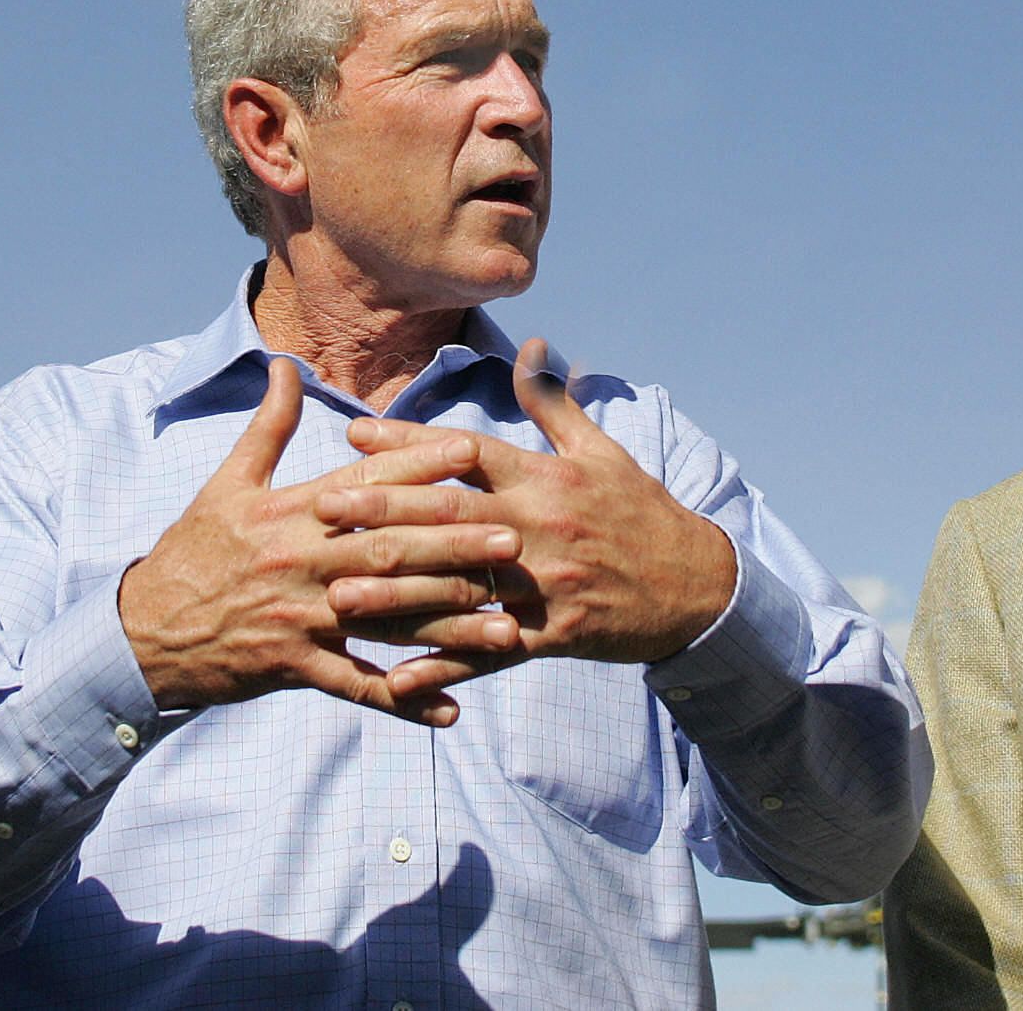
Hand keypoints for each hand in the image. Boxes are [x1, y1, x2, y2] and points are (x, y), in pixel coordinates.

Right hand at [118, 357, 525, 726]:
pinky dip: (403, 701)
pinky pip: (356, 687)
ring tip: (505, 624)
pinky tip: (451, 708)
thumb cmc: (192, 551)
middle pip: (386, 551)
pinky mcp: (294, 667)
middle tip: (511, 538)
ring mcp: (299, 619)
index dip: (418, 465)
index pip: (364, 483)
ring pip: (384, 620)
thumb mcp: (225, 484)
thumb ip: (267, 426)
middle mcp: (300, 562)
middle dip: (452, 545)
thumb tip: (284, 364)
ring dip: (447, 624)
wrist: (142, 631)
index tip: (472, 452)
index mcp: (289, 513)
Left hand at [315, 337, 737, 699]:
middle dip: (383, 511)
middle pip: (451, 515)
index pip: (466, 452)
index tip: (352, 434)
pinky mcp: (555, 634)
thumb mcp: (601, 451)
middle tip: (323, 509)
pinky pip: (491, 653)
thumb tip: (532, 345)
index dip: (408, 442)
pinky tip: (397, 677)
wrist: (698, 585)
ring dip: (397, 596)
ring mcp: (546, 584)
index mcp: (546, 478)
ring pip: (462, 588)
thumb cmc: (640, 512)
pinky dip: (445, 666)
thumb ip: (555, 402)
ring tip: (338, 596)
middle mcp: (541, 527)